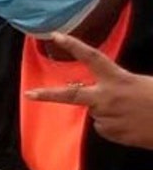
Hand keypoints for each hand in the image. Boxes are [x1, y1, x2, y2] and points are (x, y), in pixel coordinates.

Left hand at [26, 32, 152, 149]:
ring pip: (95, 113)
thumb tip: (98, 94)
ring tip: (131, 112)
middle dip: (48, 95)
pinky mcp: (110, 134)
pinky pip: (103, 128)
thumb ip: (117, 85)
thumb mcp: (141, 83)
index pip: (92, 57)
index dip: (73, 45)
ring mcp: (107, 117)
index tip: (56, 35)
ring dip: (106, 111)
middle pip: (71, 95)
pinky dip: (113, 125)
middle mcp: (107, 98)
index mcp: (118, 79)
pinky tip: (131, 124)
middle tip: (29, 94)